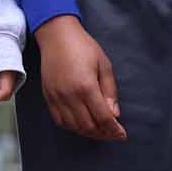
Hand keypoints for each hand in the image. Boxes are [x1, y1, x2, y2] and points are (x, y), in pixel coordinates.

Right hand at [35, 16, 125, 141]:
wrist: (57, 36)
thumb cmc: (83, 47)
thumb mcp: (104, 65)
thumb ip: (110, 91)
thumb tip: (114, 114)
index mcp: (86, 86)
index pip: (102, 118)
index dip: (114, 130)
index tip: (122, 135)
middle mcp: (69, 95)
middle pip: (88, 126)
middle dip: (103, 134)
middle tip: (113, 133)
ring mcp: (57, 98)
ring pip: (74, 127)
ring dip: (89, 132)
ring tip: (100, 130)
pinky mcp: (48, 97)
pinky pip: (60, 121)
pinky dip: (73, 127)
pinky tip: (82, 123)